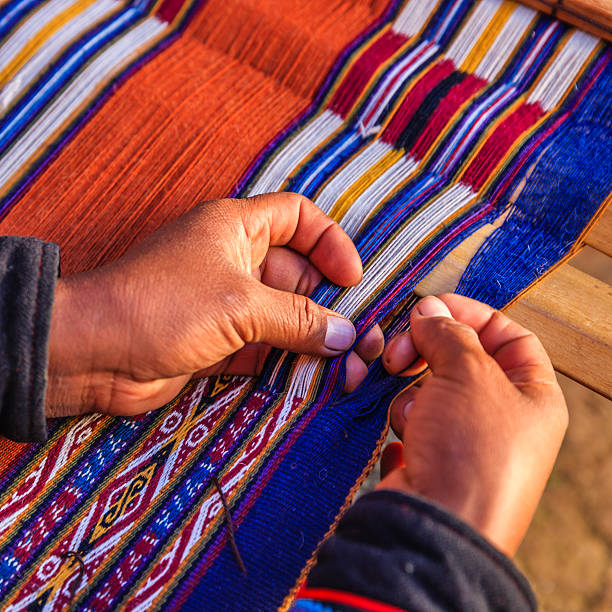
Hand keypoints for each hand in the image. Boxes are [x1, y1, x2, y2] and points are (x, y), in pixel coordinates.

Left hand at [47, 193, 382, 416]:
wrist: (93, 354)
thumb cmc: (162, 306)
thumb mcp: (240, 304)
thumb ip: (297, 318)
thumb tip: (345, 334)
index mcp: (237, 228)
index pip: (297, 217)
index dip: (329, 242)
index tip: (352, 277)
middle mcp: (234, 261)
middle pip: (297, 274)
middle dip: (327, 302)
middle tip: (357, 336)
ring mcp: (226, 304)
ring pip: (282, 316)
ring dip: (310, 339)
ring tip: (343, 366)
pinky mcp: (218, 343)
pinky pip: (264, 348)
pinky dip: (286, 363)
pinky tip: (312, 380)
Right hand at [378, 294, 566, 555]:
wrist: (436, 525)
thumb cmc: (472, 452)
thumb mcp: (469, 373)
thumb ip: (449, 333)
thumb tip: (428, 311)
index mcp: (533, 396)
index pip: (507, 335)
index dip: (469, 315)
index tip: (429, 307)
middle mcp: (503, 417)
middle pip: (461, 359)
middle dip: (427, 352)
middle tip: (399, 353)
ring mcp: (465, 440)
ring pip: (430, 388)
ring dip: (412, 395)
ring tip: (413, 418)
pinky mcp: (432, 458)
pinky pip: (412, 419)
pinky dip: (404, 424)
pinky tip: (407, 444)